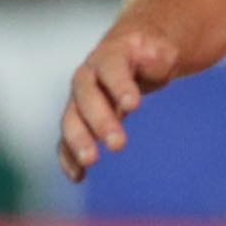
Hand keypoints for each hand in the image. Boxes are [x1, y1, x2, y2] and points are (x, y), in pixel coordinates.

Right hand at [56, 18, 185, 180]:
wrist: (129, 55)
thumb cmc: (147, 55)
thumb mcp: (159, 49)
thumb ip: (158, 56)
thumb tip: (157, 58)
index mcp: (109, 56)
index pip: (112, 68)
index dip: (120, 85)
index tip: (134, 105)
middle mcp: (88, 77)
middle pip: (86, 97)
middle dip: (100, 120)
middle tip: (118, 144)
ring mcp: (80, 99)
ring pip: (72, 118)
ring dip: (78, 140)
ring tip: (90, 161)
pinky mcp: (79, 121)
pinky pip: (67, 139)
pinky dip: (69, 157)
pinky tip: (78, 176)